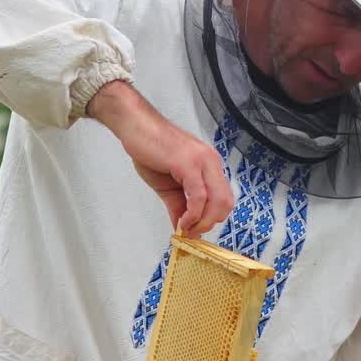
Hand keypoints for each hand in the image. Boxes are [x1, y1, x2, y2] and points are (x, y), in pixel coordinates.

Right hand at [87, 80, 233, 235]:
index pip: (224, 198)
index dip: (212, 219)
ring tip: (186, 229)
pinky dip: (193, 214)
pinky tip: (183, 221)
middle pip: (226, 202)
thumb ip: (178, 207)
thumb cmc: (151, 150)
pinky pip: (199, 196)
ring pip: (217, 201)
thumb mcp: (168, 186)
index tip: (194, 231)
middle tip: (192, 234)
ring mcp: (202, 161)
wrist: (134, 126)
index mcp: (210, 166)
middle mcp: (211, 162)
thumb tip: (182, 228)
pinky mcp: (188, 163)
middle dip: (210, 224)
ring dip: (202, 222)